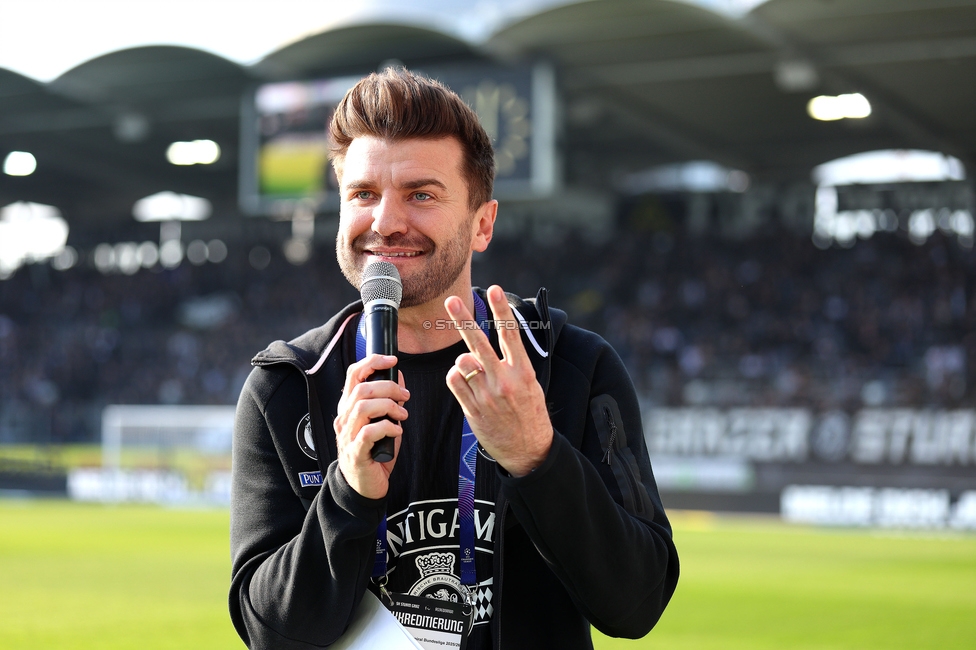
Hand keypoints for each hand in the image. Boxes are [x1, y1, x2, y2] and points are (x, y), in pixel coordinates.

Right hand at [333, 354, 408, 498]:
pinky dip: (388, 427)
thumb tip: (398, 376)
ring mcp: (347, 435)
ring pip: (364, 407)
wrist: (364, 486)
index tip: (392, 360)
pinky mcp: (355, 452)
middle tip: (405, 396)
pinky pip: (370, 432)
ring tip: (402, 415)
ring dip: (389, 407)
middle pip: (361, 389)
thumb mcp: (383, 421)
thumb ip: (388, 400)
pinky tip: (396, 431)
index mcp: (349, 407)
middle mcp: (344, 418)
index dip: (371, 362)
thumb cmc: (374, 452)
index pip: (352, 374)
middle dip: (388, 387)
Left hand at [445, 285, 552, 476]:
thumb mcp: (530, 385)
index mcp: (523, 373)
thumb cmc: (530, 413)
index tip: (495, 289)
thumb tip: (488, 344)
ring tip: (475, 370)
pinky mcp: (472, 409)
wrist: (529, 451)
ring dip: (464, 361)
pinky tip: (466, 383)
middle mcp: (503, 382)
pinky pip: (454, 381)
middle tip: (451, 300)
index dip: (501, 309)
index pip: (510, 334)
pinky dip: (456, 376)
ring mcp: (486, 396)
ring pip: (461, 362)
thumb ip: (511, 364)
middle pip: (479, 343)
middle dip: (463, 320)